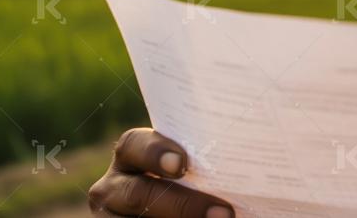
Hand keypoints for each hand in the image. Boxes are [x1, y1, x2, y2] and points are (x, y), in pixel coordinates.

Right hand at [88, 127, 234, 216]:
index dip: (156, 151)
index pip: (133, 145)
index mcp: (130, 156)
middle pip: (138, 193)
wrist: (168, 205)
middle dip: (183, 205)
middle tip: (224, 213)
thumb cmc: (190, 182)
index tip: (184, 164)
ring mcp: (109, 217)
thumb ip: (200, 165)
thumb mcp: (187, 170)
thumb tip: (247, 166)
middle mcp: (112, 187)